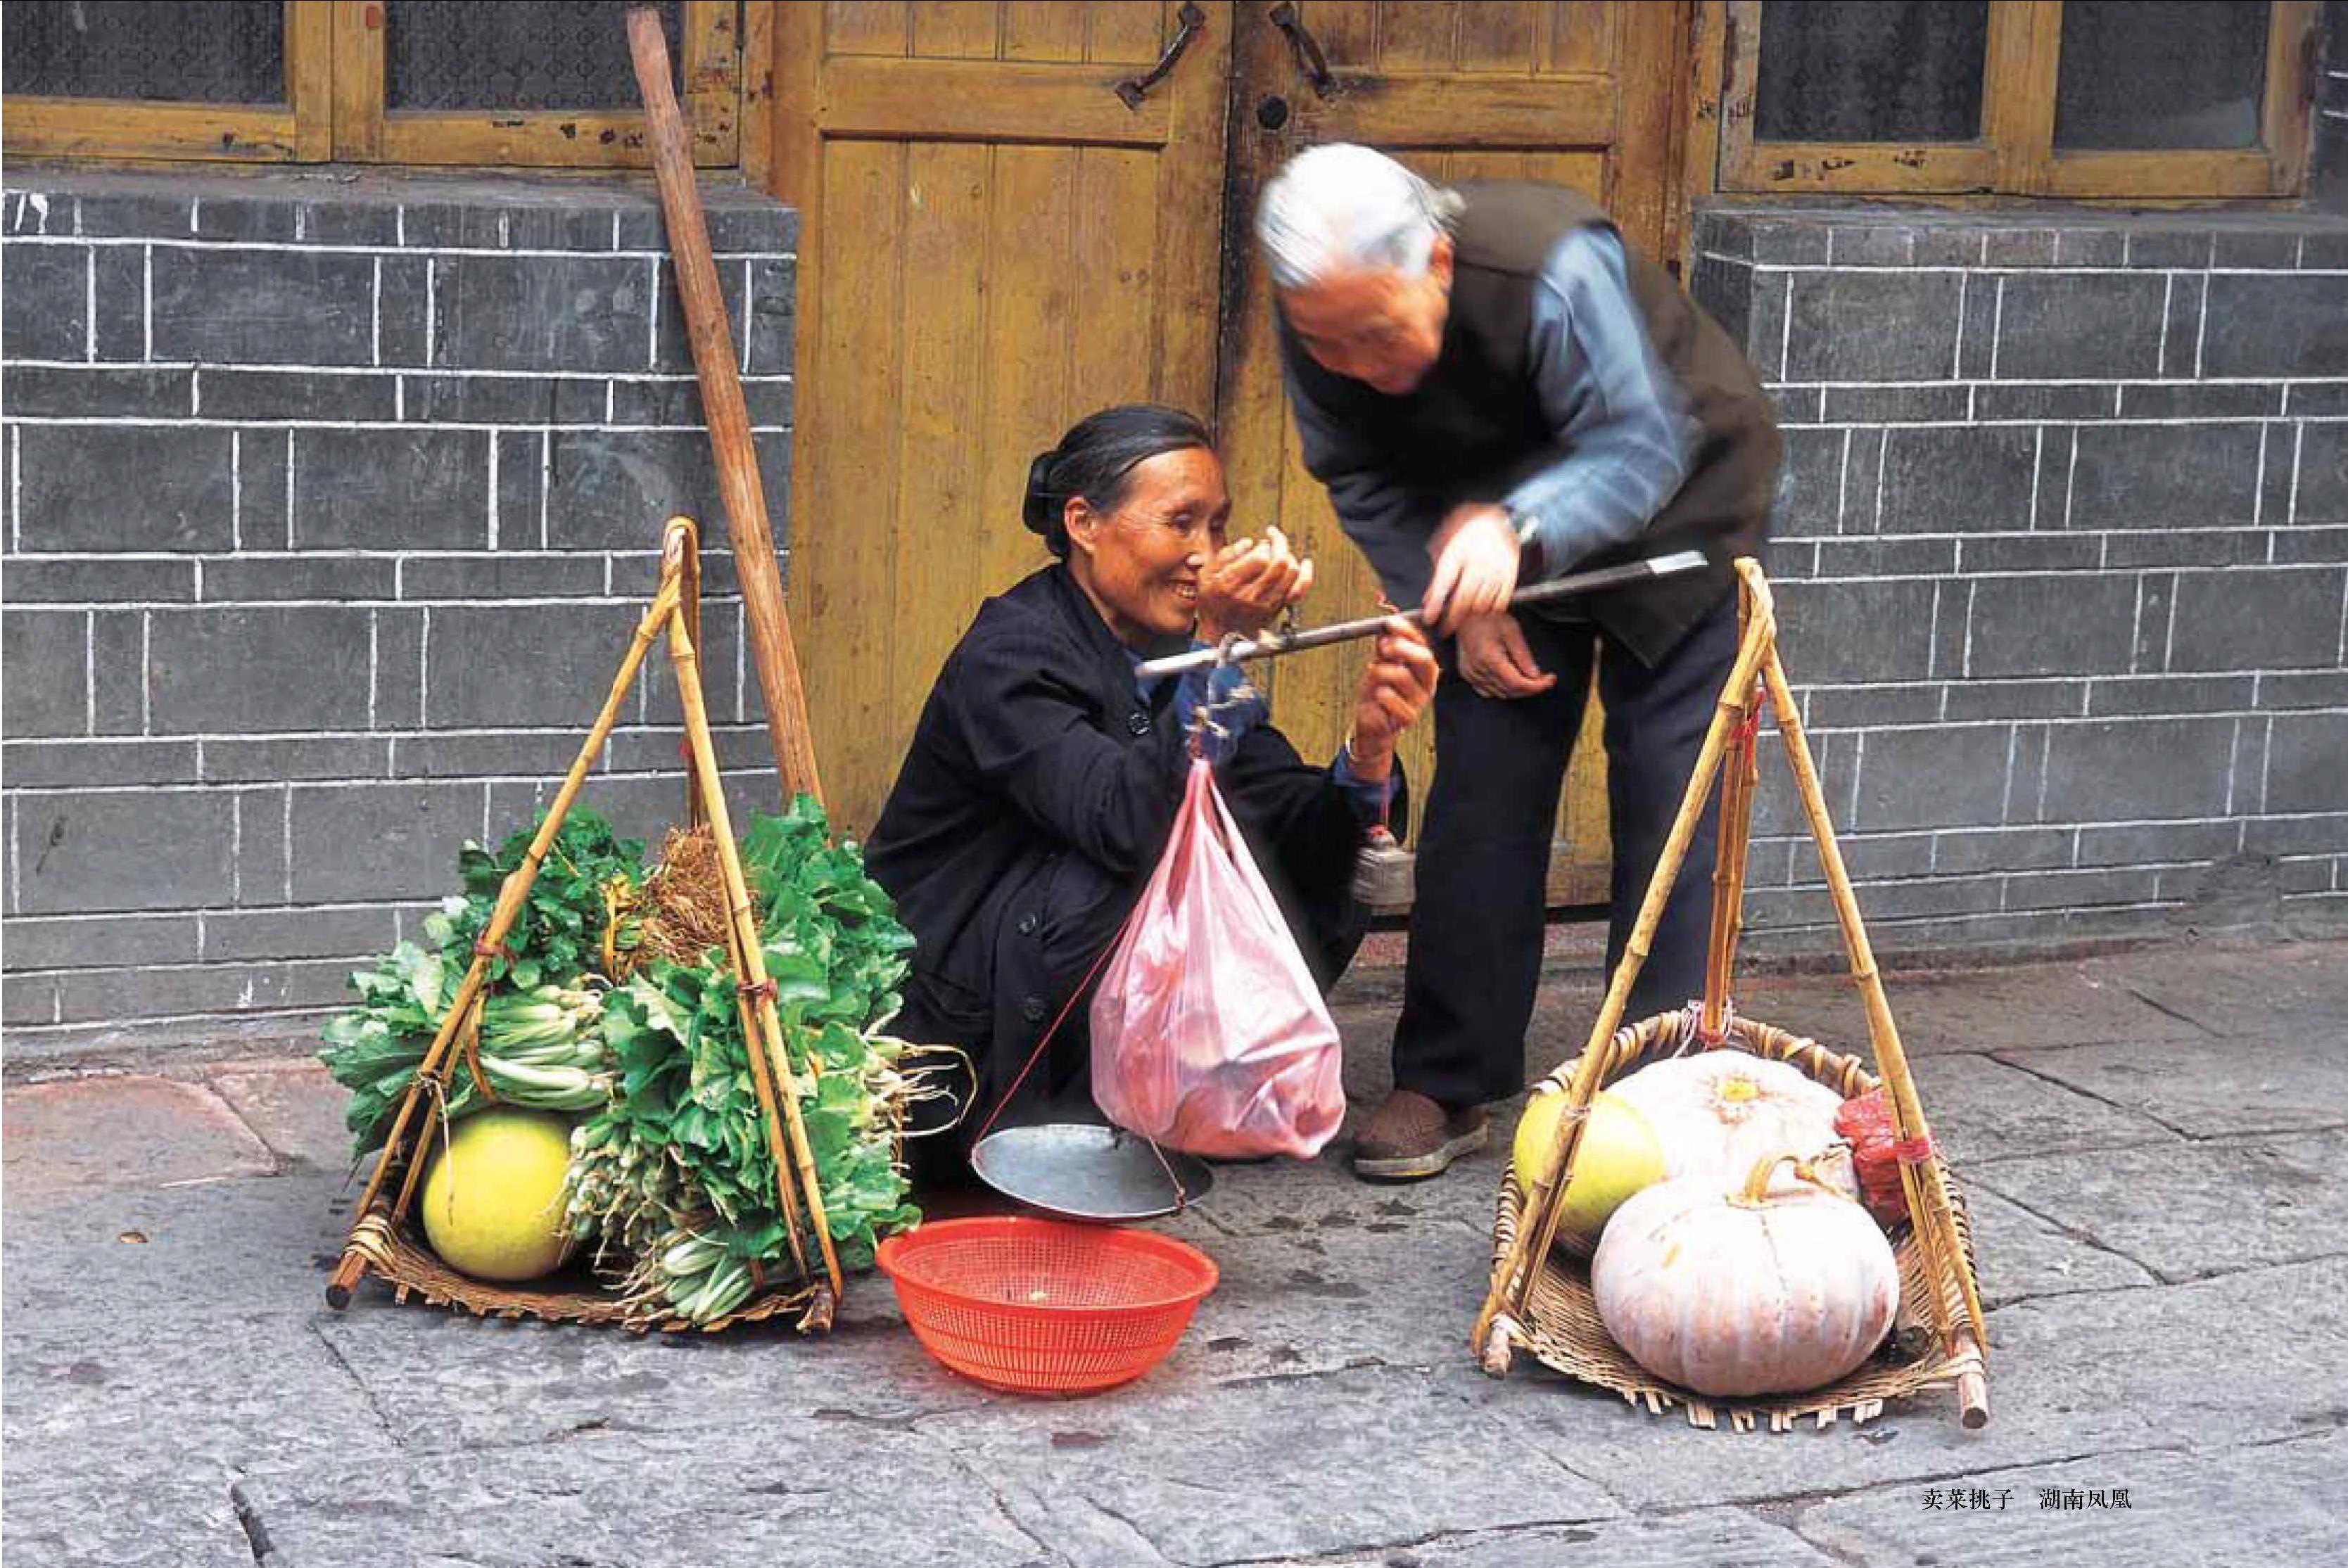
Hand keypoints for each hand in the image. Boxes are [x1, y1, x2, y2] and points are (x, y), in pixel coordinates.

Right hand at [1197, 526, 1312, 641]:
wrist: (1219, 628)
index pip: (1260, 559)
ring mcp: (1266, 604)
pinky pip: (1299, 590)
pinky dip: (1306, 574)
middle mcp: (1250, 595)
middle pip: (1280, 563)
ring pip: (1291, 572)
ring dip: (1289, 556)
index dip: (1264, 547)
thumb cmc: (1213, 599)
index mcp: (1231, 584)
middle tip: (1273, 541)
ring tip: (1279, 553)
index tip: (1260, 545)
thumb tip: (1249, 543)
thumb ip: (1226, 555)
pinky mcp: (1277, 608)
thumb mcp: (1207, 573)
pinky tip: (1305, 563)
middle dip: (1279, 545)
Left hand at [1345, 618, 1439, 779]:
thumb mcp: (1381, 663)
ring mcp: (1420, 701)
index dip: (1407, 631)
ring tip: (1372, 676)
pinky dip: (1378, 693)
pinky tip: (1376, 697)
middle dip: (1401, 648)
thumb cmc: (1379, 693)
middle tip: (1382, 647)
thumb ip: (1385, 645)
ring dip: (1380, 671)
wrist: (1373, 723)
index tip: (1389, 624)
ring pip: (1402, 675)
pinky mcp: (1408, 717)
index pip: (1423, 644)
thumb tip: (1387, 623)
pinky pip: (1390, 697)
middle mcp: (1427, 684)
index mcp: (1424, 669)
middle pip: (1424, 658)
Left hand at [1422, 503, 1519, 633]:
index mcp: (1458, 554)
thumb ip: (1438, 580)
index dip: (1436, 604)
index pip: (1444, 584)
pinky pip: (1500, 602)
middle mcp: (1477, 564)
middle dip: (1453, 619)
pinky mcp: (1510, 576)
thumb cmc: (1466, 540)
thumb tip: (1427, 602)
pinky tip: (1482, 610)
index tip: (1429, 620)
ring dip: (1471, 615)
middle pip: (1463, 600)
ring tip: (1464, 619)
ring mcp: (1495, 571)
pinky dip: (1490, 611)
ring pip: (1482, 604)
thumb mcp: (1447, 553)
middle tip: (1445, 630)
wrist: (1495, 522)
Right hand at [1455, 611, 1555, 699]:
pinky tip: (1510, 680)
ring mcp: (1471, 674)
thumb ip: (1523, 655)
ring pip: (1500, 693)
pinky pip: (1487, 691)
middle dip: (1531, 688)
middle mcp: (1478, 669)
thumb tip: (1535, 675)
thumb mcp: (1511, 630)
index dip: (1536, 686)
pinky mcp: (1467, 674)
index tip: (1550, 680)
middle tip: (1544, 679)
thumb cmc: (1487, 616)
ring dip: (1518, 690)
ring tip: (1530, 678)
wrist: (1465, 613)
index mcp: (1489, 657)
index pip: (1517, 683)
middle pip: (1510, 691)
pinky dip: (1502, 689)